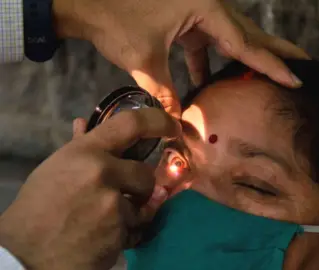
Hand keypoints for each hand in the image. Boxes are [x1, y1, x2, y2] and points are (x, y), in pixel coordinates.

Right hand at [0, 108, 179, 269]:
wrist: (27, 253)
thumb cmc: (38, 207)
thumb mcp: (56, 169)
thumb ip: (80, 147)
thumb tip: (85, 123)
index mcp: (85, 152)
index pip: (131, 124)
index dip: (157, 121)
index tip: (171, 127)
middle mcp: (103, 172)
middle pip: (146, 173)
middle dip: (139, 186)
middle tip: (119, 196)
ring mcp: (113, 203)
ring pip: (143, 203)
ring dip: (129, 211)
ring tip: (101, 218)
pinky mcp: (119, 231)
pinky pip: (135, 228)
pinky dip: (123, 232)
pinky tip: (100, 235)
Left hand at [53, 0, 309, 116]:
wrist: (84, 0)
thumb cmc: (113, 19)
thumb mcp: (145, 59)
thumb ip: (166, 93)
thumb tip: (176, 126)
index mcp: (205, 9)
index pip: (246, 43)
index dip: (271, 65)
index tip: (296, 79)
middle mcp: (208, 6)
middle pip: (250, 33)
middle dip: (276, 51)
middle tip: (305, 63)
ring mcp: (198, 11)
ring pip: (232, 37)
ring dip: (249, 56)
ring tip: (273, 70)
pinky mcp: (185, 19)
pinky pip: (208, 42)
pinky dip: (212, 61)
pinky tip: (211, 79)